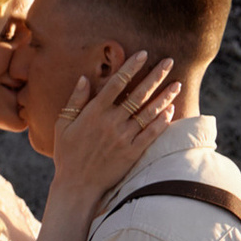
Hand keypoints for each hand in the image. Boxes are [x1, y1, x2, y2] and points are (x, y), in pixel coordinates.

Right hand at [44, 48, 181, 214]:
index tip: (143, 54)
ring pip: (148, 113)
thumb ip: (75, 101)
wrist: (77, 185)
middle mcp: (111, 122)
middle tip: (170, 61)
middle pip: (138, 94)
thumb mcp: (63, 125)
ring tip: (177, 84)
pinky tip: (170, 111)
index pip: (117, 83)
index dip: (131, 67)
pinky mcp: (132, 153)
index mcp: (94, 112)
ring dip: (164, 97)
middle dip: (155, 76)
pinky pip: (150, 134)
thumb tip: (84, 79)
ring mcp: (123, 138)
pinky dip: (161, 122)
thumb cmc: (67, 154)